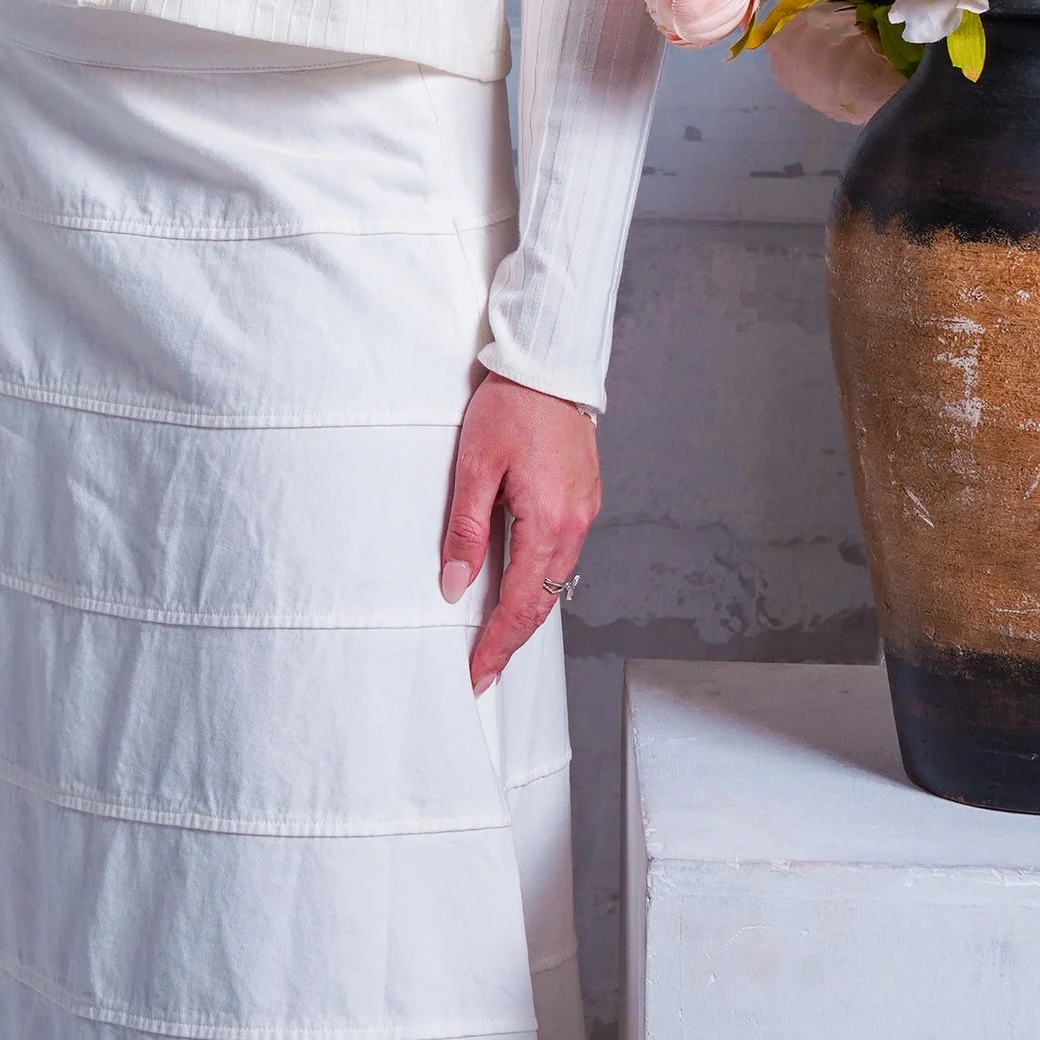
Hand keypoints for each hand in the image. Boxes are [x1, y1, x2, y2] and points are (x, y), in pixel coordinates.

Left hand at [438, 370, 601, 694]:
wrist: (551, 363)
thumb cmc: (511, 405)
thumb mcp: (475, 466)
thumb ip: (465, 530)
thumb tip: (454, 585)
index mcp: (548, 523)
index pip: (520, 606)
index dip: (496, 647)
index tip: (476, 675)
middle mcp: (575, 525)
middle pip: (543, 604)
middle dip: (511, 641)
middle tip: (482, 669)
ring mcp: (586, 512)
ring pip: (556, 582)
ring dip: (527, 611)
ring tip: (494, 634)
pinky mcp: (586, 498)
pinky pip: (564, 556)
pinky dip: (541, 580)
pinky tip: (519, 583)